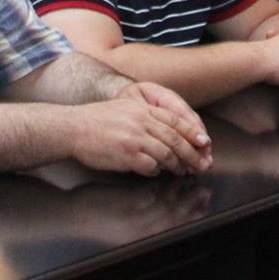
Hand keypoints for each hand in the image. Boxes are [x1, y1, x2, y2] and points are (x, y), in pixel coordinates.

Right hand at [71, 85, 212, 175]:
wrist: (74, 128)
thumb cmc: (97, 120)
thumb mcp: (125, 109)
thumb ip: (147, 118)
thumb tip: (168, 134)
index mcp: (141, 108)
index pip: (174, 120)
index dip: (192, 132)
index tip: (204, 142)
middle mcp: (140, 121)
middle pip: (175, 138)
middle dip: (191, 153)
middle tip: (201, 163)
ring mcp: (133, 138)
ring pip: (166, 153)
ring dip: (176, 164)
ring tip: (181, 170)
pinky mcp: (126, 155)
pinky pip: (150, 166)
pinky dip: (156, 170)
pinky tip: (155, 171)